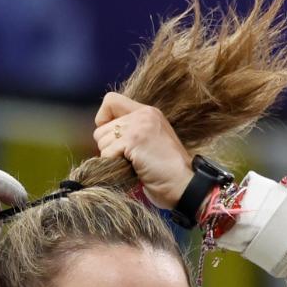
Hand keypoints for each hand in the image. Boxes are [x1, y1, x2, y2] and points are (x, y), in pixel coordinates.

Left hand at [93, 92, 193, 208]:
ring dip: (112, 157)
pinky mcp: (134, 140)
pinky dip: (114, 165)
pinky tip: (132, 168)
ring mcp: (139, 126)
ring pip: (102, 141)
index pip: (111, 101)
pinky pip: (107, 153)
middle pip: (101, 128)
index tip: (113, 139)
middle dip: (108, 147)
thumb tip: (103, 134)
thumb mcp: (150, 141)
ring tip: (132, 164)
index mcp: (148, 112)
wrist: (184, 185)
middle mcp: (143, 114)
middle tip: (127, 159)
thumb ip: (132, 131)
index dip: (104, 120)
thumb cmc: (167, 171)